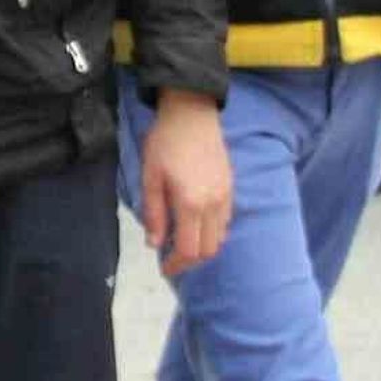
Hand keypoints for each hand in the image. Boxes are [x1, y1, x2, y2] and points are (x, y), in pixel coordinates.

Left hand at [140, 89, 231, 276]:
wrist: (192, 113)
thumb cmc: (165, 143)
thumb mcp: (150, 177)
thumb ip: (153, 214)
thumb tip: (155, 244)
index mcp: (191, 203)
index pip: (188, 249)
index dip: (176, 264)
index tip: (163, 268)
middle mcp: (213, 204)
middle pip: (208, 250)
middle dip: (190, 260)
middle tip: (172, 258)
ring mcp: (226, 196)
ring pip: (220, 237)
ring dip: (202, 246)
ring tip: (183, 242)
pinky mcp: (231, 187)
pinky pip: (226, 221)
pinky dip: (213, 231)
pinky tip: (197, 224)